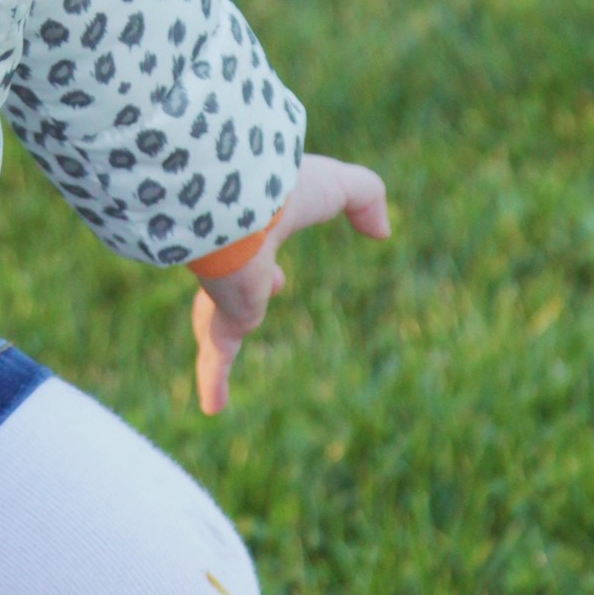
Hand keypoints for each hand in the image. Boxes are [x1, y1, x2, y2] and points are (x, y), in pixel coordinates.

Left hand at [191, 151, 389, 415]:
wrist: (238, 202)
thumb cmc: (286, 188)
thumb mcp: (337, 186)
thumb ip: (364, 196)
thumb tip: (383, 232)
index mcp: (249, 231)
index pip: (252, 255)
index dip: (262, 271)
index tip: (274, 280)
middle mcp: (228, 264)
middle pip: (224, 294)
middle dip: (230, 305)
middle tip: (229, 331)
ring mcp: (222, 294)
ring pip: (214, 328)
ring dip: (214, 348)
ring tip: (212, 378)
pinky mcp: (225, 319)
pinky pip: (220, 356)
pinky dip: (214, 380)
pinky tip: (210, 408)